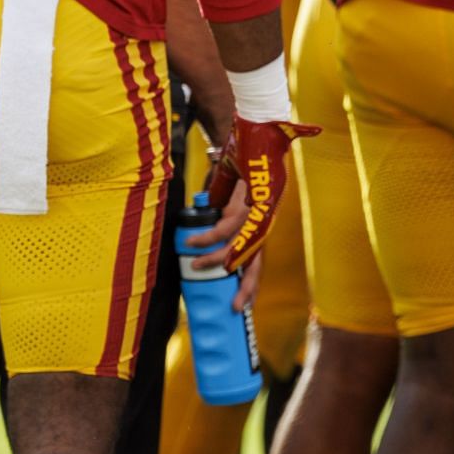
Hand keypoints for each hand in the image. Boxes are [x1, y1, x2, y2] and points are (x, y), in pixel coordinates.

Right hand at [185, 178, 264, 310]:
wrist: (250, 146)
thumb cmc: (237, 178)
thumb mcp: (230, 207)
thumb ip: (221, 225)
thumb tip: (198, 245)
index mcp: (259, 231)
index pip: (257, 262)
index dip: (250, 284)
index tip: (243, 306)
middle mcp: (261, 226)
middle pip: (256, 262)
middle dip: (246, 286)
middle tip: (234, 307)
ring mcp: (255, 217)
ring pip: (237, 247)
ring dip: (215, 260)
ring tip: (195, 266)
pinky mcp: (244, 205)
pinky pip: (224, 228)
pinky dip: (207, 238)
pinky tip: (191, 242)